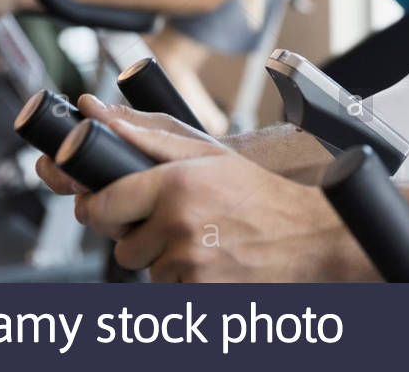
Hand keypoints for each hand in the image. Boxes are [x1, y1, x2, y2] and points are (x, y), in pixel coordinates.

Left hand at [50, 103, 370, 281]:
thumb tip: (96, 115)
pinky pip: (171, 290)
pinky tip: (213, 258)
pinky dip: (186, 279)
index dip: (99, 207)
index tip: (107, 206)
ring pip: (148, 271)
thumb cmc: (263, 190)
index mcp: (175, 185)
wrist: (312, 232)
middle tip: (173, 220)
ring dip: (165, 259)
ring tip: (203, 237)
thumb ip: (149, 137)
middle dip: (139, 236)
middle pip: (121, 247)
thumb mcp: (209, 153)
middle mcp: (178, 225)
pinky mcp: (201, 292)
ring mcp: (190, 263)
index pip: (101, 206)